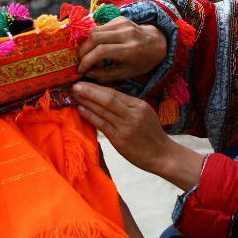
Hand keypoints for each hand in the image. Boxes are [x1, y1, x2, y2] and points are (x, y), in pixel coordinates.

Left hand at [71, 81, 202, 190]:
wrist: (162, 155)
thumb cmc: (152, 135)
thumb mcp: (145, 115)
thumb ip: (129, 107)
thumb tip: (107, 98)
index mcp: (140, 105)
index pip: (115, 92)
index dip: (98, 87)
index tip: (85, 82)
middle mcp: (134, 114)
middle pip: (108, 98)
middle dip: (89, 91)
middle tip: (75, 85)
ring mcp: (127, 127)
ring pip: (103, 110)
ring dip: (87, 102)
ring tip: (75, 96)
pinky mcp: (120, 140)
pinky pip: (102, 125)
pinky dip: (90, 116)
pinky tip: (81, 110)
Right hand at [77, 17, 166, 82]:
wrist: (156, 43)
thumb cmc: (141, 62)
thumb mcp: (125, 74)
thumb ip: (104, 76)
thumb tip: (84, 73)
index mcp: (130, 50)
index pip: (101, 51)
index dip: (87, 60)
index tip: (81, 70)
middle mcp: (127, 34)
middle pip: (95, 38)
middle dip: (83, 51)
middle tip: (81, 61)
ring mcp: (123, 23)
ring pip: (94, 30)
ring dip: (86, 44)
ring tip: (87, 55)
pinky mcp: (120, 18)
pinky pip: (100, 27)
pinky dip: (94, 38)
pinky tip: (98, 46)